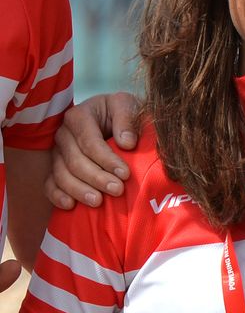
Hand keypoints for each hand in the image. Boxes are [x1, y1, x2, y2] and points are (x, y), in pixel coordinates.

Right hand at [45, 93, 138, 209]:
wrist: (112, 122)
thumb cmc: (120, 115)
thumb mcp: (127, 106)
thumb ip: (127, 120)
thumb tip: (126, 143)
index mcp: (79, 116)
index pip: (90, 142)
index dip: (107, 160)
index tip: (125, 174)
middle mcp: (63, 134)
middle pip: (75, 161)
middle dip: (97, 177)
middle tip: (117, 190)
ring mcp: (56, 153)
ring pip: (61, 175)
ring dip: (79, 190)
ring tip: (98, 201)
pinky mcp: (54, 169)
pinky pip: (49, 184)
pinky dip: (57, 196)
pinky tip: (70, 205)